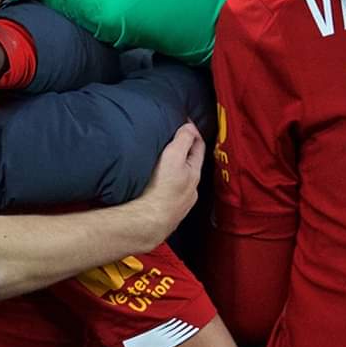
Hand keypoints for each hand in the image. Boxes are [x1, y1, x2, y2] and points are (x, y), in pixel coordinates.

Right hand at [133, 122, 203, 244]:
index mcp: (194, 175)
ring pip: (179, 183)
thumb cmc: (160, 190)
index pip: (198, 148)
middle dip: (183, 154)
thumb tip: (189, 127)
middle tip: (172, 142)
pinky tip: (155, 188)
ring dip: (173, 173)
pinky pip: (168, 196)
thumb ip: (182, 140)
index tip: (184, 123)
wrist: (147, 223)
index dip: (192, 133)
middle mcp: (190, 191)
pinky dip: (164, 188)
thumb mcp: (173, 157)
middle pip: (189, 166)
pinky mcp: (166, 214)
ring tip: (162, 166)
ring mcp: (179, 204)